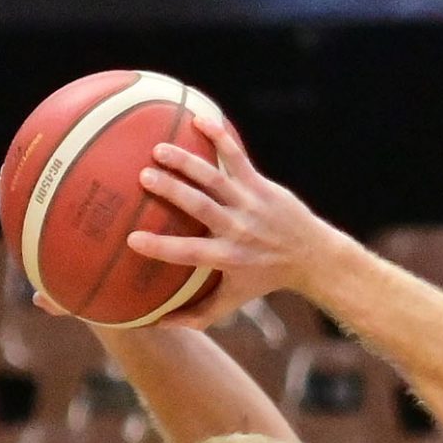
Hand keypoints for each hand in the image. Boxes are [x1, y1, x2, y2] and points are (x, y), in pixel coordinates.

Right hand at [127, 117, 328, 324]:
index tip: (132, 239)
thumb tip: (158, 322)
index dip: (161, 247)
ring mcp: (249, 203)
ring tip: (159, 148)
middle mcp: (237, 229)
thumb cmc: (263, 280)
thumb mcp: (231, 302)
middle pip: (200, 206)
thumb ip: (196, 315)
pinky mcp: (260, 184)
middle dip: (172, 191)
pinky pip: (237, 157)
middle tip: (143, 176)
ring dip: (186, 162)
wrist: (310, 256)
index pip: (189, 252)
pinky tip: (198, 119)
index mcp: (227, 258)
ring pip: (215, 178)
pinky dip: (219, 137)